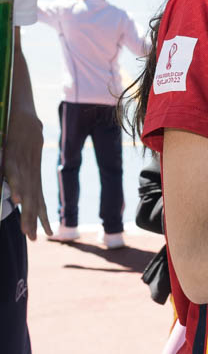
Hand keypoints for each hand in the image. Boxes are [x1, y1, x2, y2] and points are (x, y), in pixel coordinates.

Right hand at [3, 110, 50, 239]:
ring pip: (26, 190)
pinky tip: (18, 199)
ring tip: (27, 228)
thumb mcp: (22, 159)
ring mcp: (23, 165)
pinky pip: (15, 173)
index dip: (43, 216)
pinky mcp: (13, 156)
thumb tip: (18, 193)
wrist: (24, 115)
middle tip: (35, 239)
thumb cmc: (23, 138)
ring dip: (26, 209)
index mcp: (33, 174)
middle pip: (34, 199)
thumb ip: (20, 174)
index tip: (46, 233)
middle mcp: (31, 172)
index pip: (40, 198)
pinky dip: (17, 186)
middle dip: (33, 220)